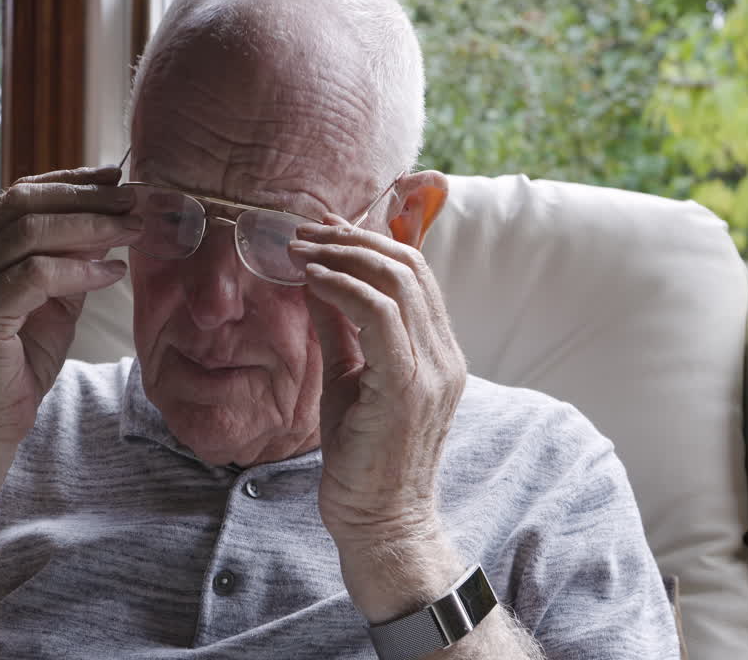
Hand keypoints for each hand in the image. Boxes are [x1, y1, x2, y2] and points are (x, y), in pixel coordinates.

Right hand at [0, 166, 141, 448]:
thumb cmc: (21, 361)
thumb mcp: (56, 299)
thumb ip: (74, 259)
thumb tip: (113, 218)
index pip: (20, 194)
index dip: (70, 180)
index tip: (116, 176)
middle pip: (24, 204)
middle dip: (85, 198)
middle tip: (133, 200)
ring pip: (29, 234)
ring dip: (90, 227)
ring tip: (133, 231)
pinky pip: (35, 276)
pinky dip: (78, 270)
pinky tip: (111, 273)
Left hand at [289, 214, 466, 550]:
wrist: (380, 520)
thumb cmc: (362, 456)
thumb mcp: (349, 379)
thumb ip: (340, 330)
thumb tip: (315, 282)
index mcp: (438, 351)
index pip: (415, 274)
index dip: (370, 241)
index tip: (325, 228)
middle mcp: (445, 355)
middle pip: (410, 267)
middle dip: (353, 240)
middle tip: (307, 231)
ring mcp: (434, 370)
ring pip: (400, 282)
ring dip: (345, 256)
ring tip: (302, 249)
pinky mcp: (409, 387)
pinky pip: (382, 316)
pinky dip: (345, 288)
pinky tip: (313, 280)